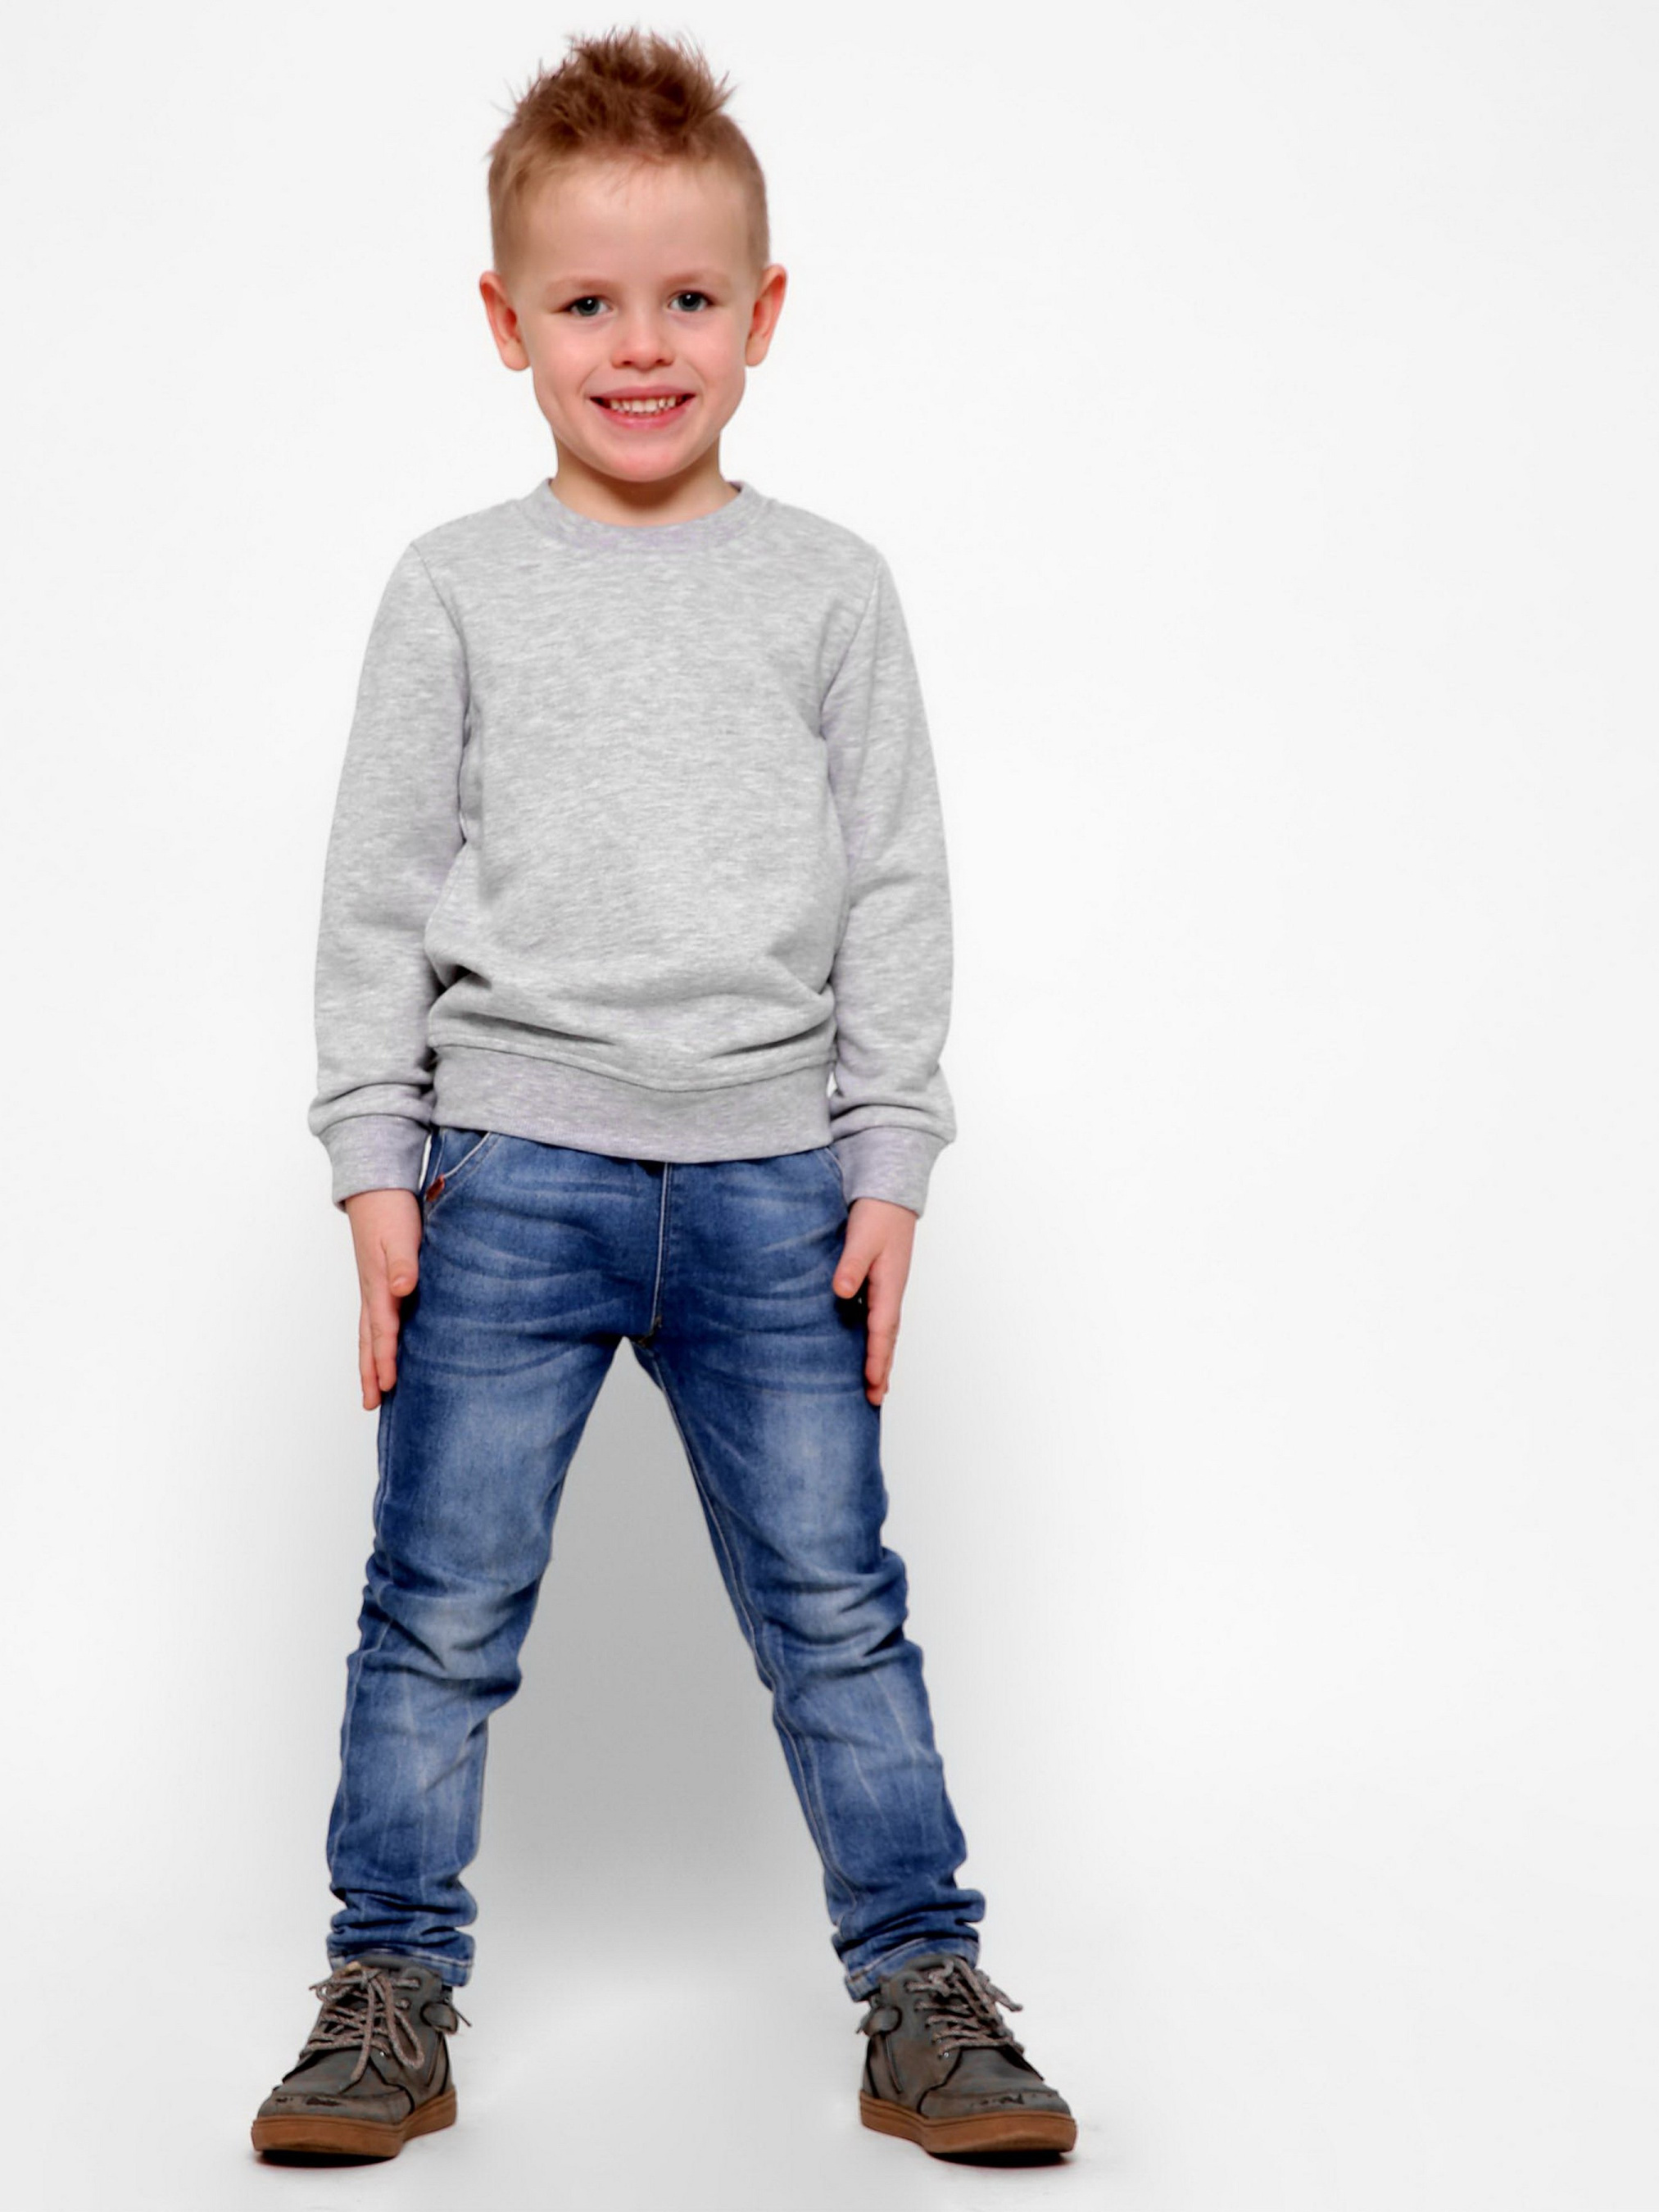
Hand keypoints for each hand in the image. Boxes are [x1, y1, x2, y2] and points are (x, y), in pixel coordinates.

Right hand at [343, 1187, 422, 1408]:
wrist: (376, 1186)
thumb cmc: (390, 1210)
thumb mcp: (400, 1235)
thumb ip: (402, 1263)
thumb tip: (401, 1290)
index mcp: (378, 1285)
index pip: (384, 1330)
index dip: (386, 1359)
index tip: (390, 1386)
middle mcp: (373, 1290)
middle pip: (369, 1340)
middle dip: (370, 1372)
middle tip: (371, 1404)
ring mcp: (374, 1286)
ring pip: (369, 1332)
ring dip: (370, 1360)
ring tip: (374, 1387)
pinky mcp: (380, 1279)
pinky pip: (377, 1318)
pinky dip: (376, 1340)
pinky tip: (385, 1348)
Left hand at [832, 1196, 917, 1405]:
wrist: (889, 1194)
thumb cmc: (878, 1214)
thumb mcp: (862, 1237)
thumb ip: (851, 1265)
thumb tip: (842, 1292)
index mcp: (889, 1285)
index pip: (882, 1330)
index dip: (877, 1358)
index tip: (872, 1383)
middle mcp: (890, 1292)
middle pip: (887, 1339)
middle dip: (882, 1369)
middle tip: (875, 1399)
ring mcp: (886, 1289)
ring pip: (884, 1331)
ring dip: (881, 1358)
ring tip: (876, 1386)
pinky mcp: (878, 1283)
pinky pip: (878, 1319)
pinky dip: (875, 1339)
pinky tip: (864, 1348)